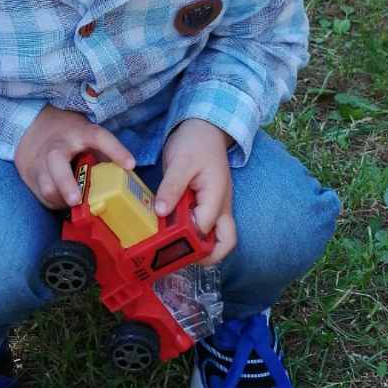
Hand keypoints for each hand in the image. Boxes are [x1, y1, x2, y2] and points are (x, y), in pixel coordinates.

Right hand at [15, 105, 134, 210]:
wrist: (32, 129)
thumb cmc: (69, 135)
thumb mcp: (87, 134)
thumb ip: (103, 152)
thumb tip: (126, 177)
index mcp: (79, 133)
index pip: (99, 138)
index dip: (116, 150)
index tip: (131, 165)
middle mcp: (58, 147)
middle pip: (57, 162)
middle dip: (66, 184)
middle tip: (76, 200)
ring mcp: (41, 162)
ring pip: (46, 185)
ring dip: (62, 200)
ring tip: (75, 205)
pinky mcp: (31, 177)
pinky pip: (42, 196)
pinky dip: (55, 203)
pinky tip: (64, 202)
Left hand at [154, 119, 235, 265]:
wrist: (204, 129)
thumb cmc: (195, 144)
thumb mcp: (180, 163)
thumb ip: (171, 187)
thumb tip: (161, 212)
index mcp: (217, 197)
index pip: (205, 228)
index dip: (187, 237)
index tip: (164, 241)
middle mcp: (222, 207)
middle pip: (225, 243)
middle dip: (206, 256)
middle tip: (178, 258)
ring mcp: (217, 207)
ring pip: (217, 239)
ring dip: (199, 248)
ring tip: (173, 250)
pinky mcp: (209, 206)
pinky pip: (207, 228)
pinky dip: (195, 236)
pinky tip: (174, 235)